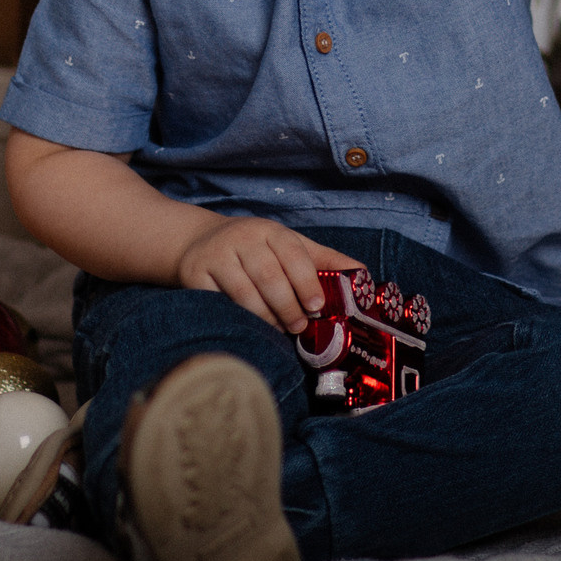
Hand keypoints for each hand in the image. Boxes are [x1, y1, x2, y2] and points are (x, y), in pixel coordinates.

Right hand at [173, 215, 362, 332]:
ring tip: (279, 330)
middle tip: (300, 327)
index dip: (307, 281)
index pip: (293, 254)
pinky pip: (218, 302)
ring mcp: (217, 255)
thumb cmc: (255, 248)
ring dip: (265, 317)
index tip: (318, 307)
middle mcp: (243, 238)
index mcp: (270, 231)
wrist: (200, 241)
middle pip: (269, 276)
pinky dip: (237, 317)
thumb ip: (323, 260)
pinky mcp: (196, 274)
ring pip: (244, 293)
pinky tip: (250, 327)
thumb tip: (363, 274)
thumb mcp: (289, 245)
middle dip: (288, 305)